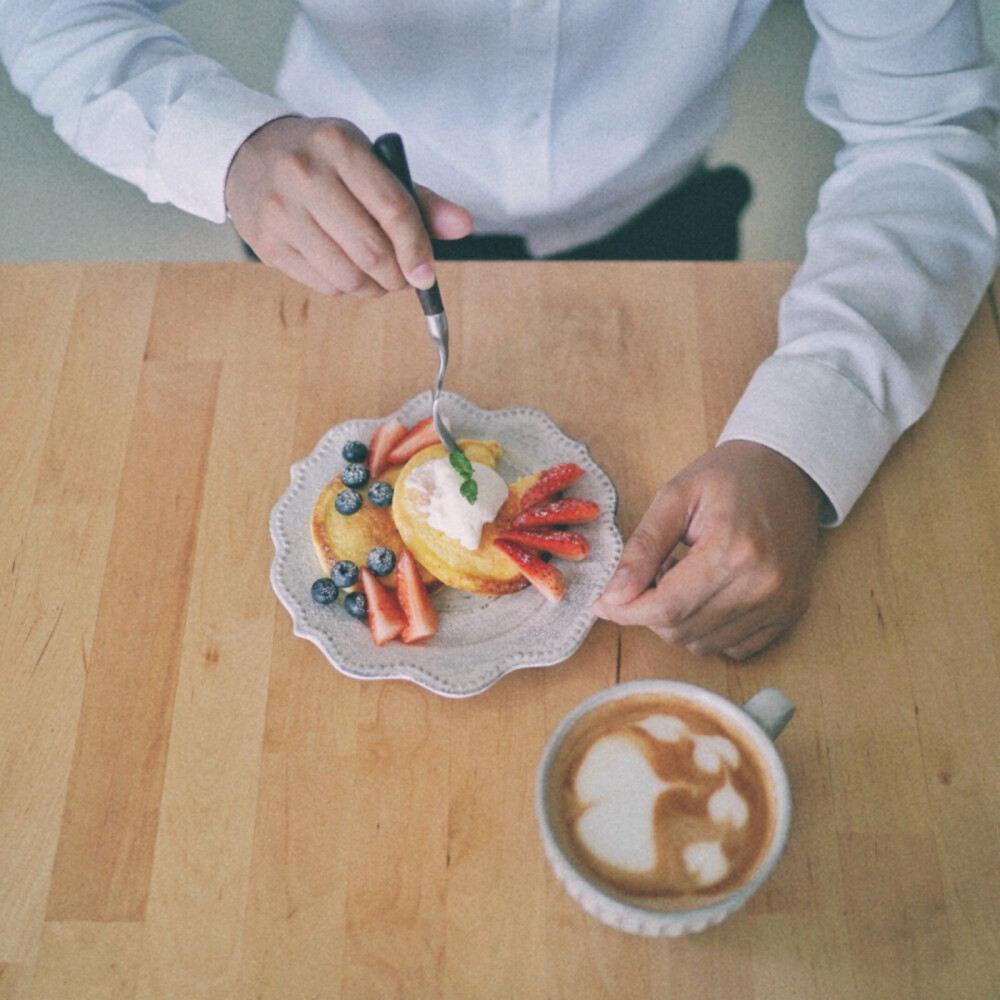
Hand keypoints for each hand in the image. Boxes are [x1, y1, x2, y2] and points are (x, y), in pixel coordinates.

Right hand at [224, 116, 472, 295]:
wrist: (250, 155)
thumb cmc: (323, 161)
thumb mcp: (369, 163)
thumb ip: (418, 198)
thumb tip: (462, 226)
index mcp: (339, 146)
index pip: (393, 208)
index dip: (417, 249)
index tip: (427, 274)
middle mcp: (305, 174)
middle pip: (371, 250)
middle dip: (398, 276)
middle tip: (405, 278)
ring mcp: (282, 211)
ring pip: (348, 275)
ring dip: (375, 288)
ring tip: (380, 278)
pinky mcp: (268, 244)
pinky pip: (324, 285)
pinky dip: (347, 288)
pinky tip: (349, 272)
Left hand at [592, 441, 823, 658]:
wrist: (788, 470)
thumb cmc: (730, 476)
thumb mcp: (675, 496)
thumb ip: (642, 548)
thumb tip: (613, 595)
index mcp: (732, 550)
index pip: (666, 608)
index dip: (626, 611)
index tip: (603, 602)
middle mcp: (762, 584)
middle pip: (681, 631)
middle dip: (650, 612)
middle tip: (655, 572)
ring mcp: (780, 603)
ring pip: (704, 645)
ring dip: (679, 620)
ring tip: (683, 576)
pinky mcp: (790, 613)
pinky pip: (734, 647)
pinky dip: (708, 629)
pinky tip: (708, 593)